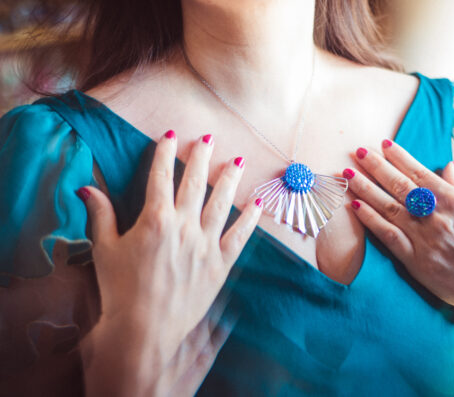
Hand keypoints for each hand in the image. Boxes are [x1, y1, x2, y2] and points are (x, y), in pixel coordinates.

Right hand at [78, 131, 261, 394]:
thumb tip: (87, 187)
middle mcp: (185, 226)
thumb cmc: (120, 290)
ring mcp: (206, 244)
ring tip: (237, 161)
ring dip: (229, 179)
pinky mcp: (221, 265)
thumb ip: (100, 214)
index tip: (170, 136)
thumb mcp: (104, 249)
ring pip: (221, 203)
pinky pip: (240, 236)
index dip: (164, 153)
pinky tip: (257, 204)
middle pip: (195, 182)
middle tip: (207, 138)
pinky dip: (249, 219)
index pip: (161, 176)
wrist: (144, 330)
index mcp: (156, 219)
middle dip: (200, 156)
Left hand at [344, 140, 453, 317]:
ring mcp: (423, 238)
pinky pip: (387, 235)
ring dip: (365, 188)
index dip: (399, 157)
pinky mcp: (415, 260)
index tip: (383, 144)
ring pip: (387, 207)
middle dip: (376, 166)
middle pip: (399, 186)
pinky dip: (370, 220)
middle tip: (357, 151)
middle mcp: (436, 215)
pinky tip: (355, 206)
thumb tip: (446, 165)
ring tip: (348, 174)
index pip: (419, 173)